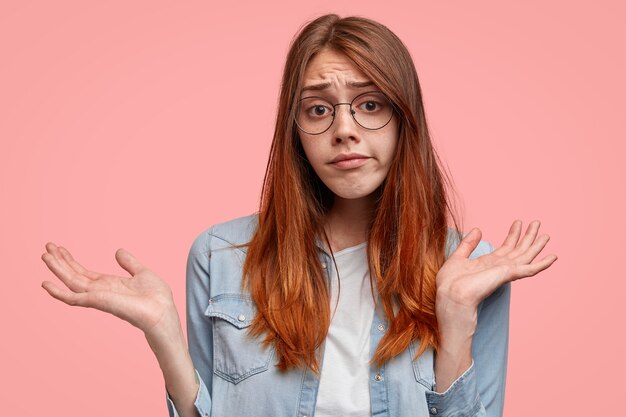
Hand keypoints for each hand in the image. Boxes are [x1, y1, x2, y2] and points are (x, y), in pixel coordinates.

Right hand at [41, 243, 177, 334]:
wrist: (162, 311)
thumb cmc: (156, 297)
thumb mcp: (142, 272)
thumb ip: (129, 263)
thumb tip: (118, 251)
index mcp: (109, 285)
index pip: (83, 272)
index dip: (71, 261)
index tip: (59, 248)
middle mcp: (100, 292)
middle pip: (73, 275)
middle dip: (60, 262)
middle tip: (47, 246)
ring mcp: (97, 297)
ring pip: (70, 282)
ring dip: (57, 269)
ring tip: (44, 255)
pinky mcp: (98, 302)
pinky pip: (73, 299)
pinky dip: (58, 292)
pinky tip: (46, 284)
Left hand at [436, 220, 556, 331]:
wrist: (451, 294)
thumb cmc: (451, 282)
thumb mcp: (458, 257)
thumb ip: (468, 244)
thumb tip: (478, 229)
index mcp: (488, 264)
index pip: (505, 247)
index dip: (513, 234)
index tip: (518, 222)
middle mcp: (499, 268)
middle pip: (518, 250)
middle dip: (528, 236)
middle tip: (536, 222)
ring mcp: (505, 271)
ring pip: (526, 256)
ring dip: (536, 245)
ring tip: (546, 234)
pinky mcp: (508, 274)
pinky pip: (529, 269)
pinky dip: (542, 264)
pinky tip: (553, 257)